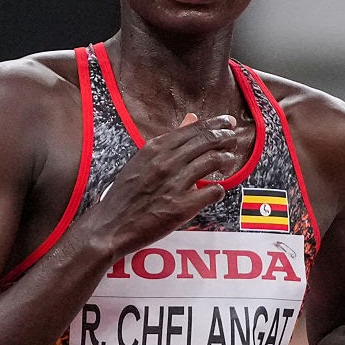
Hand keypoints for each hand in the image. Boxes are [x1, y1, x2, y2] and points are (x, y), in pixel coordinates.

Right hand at [86, 112, 254, 253]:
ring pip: (213, 162)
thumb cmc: (125, 194)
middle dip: (226, 137)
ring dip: (226, 160)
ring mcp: (175, 184)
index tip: (227, 122)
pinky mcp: (181, 207)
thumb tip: (190, 119)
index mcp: (156, 148)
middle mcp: (167, 162)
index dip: (215, 123)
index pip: (194, 129)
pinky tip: (216, 191)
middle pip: (207, 141)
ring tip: (229, 162)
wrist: (111, 225)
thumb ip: (168, 142)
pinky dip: (218, 190)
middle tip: (233, 140)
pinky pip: (212, 192)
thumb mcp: (142, 160)